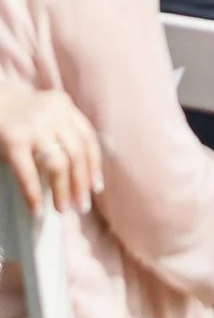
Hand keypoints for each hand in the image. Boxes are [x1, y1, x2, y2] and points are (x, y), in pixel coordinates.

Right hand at [0, 82, 102, 215]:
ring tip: (63, 209)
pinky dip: (34, 195)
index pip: (88, 137)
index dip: (94, 164)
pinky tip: (37, 211)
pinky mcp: (14, 141)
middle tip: (82, 207)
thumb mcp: (46, 114)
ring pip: (58, 164)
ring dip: (62, 191)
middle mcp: (54, 114)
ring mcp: (34, 127)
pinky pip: (28, 174)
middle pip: (77, 152)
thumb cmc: (18, 116)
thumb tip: (81, 175)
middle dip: (81, 183)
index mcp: (64, 106)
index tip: (96, 187)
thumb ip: (62, 132)